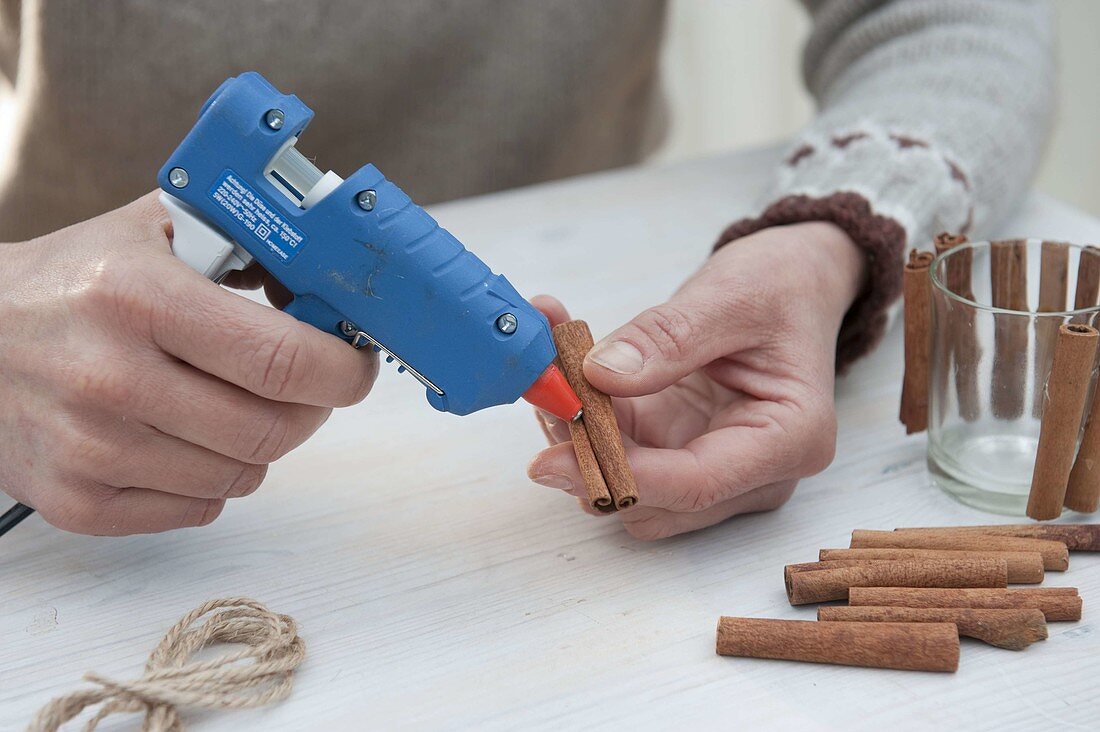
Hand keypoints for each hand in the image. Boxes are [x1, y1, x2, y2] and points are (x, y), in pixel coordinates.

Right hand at [0, 193, 377, 534]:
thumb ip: (247, 240)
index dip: (341, 369)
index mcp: (137, 298)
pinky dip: (213, 478)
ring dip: (260, 442)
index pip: (281, 358)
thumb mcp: (155, 230)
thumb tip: (332, 278)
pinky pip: (199, 508)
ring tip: (231, 402)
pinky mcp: (76, 502)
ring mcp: (90, 449)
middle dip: (312, 408)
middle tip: (305, 385)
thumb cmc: (71, 282)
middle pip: (273, 428)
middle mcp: (110, 378)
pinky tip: (185, 436)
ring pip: (244, 475)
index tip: (352, 363)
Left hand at [528, 222, 866, 538]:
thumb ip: (666, 338)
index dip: (619, 476)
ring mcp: (719, 468)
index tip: (551, 458)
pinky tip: (566, 377)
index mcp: (790, 438)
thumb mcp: (729, 296)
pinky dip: (588, 425)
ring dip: (581, 444)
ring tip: (552, 378)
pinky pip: (624, 458)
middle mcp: (758, 471)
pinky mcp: (683, 452)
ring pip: (630, 489)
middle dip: (590, 457)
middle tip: (546, 394)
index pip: (696, 484)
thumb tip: (600, 376)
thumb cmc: (780, 286)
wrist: (793, 281)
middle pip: (656, 500)